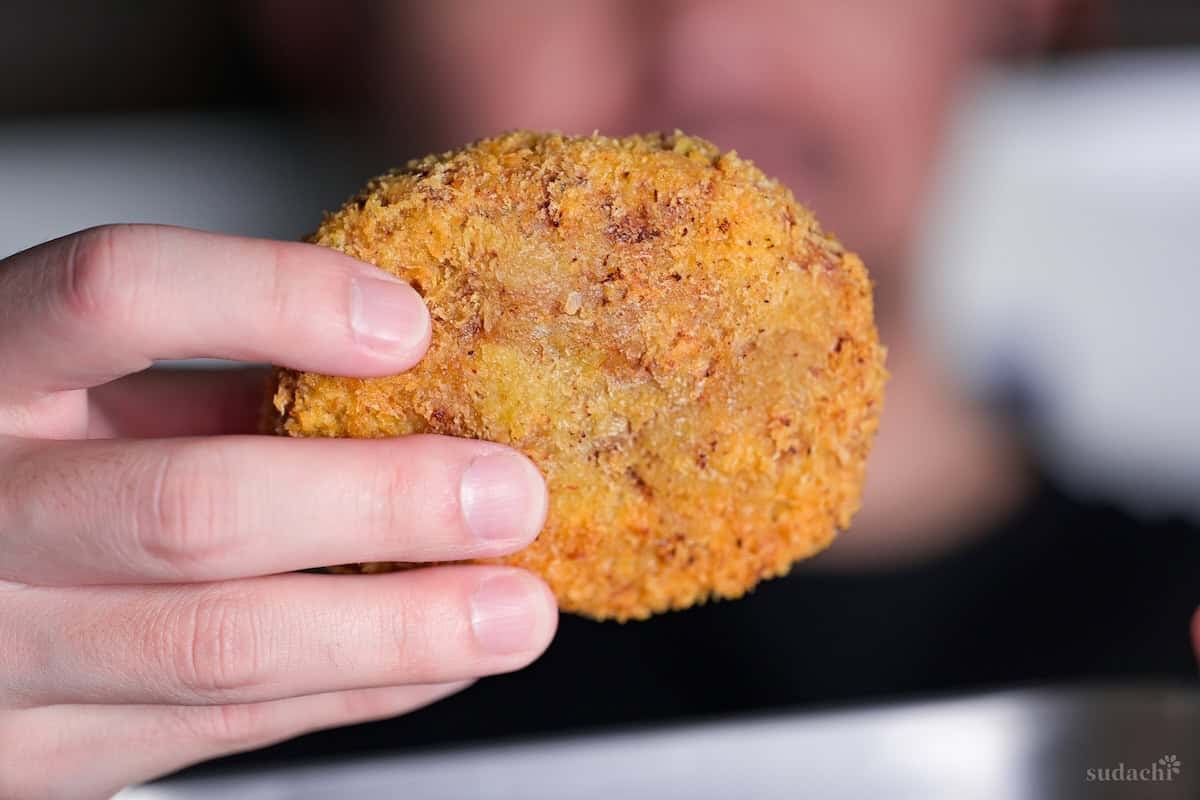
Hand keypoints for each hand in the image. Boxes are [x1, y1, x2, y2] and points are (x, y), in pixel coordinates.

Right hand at [0, 225, 556, 798]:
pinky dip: (355, 690)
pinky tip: (436, 659)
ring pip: (219, 650)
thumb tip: (407, 382)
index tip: (410, 324)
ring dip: (398, 631)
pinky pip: (223, 730)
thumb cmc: (16, 459)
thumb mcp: (83, 390)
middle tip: (510, 496)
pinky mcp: (37, 753)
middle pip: (189, 508)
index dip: (272, 299)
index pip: (113, 297)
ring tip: (515, 610)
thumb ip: (212, 386)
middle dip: (380, 504)